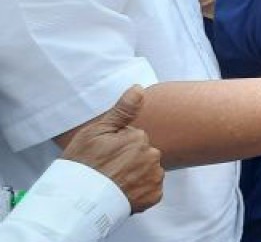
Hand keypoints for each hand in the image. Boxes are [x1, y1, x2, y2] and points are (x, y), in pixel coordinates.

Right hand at [61, 86, 163, 213]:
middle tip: (108, 171)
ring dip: (136, 176)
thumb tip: (139, 88)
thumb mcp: (96, 132)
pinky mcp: (154, 196)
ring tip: (114, 183)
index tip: (104, 156)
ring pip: (148, 171)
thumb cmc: (83, 165)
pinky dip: (140, 192)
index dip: (117, 146)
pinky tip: (122, 193)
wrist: (77, 201)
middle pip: (143, 154)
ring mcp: (154, 177)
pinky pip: (150, 190)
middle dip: (129, 160)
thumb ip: (122, 110)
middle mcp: (152, 155)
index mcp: (139, 137)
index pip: (133, 138)